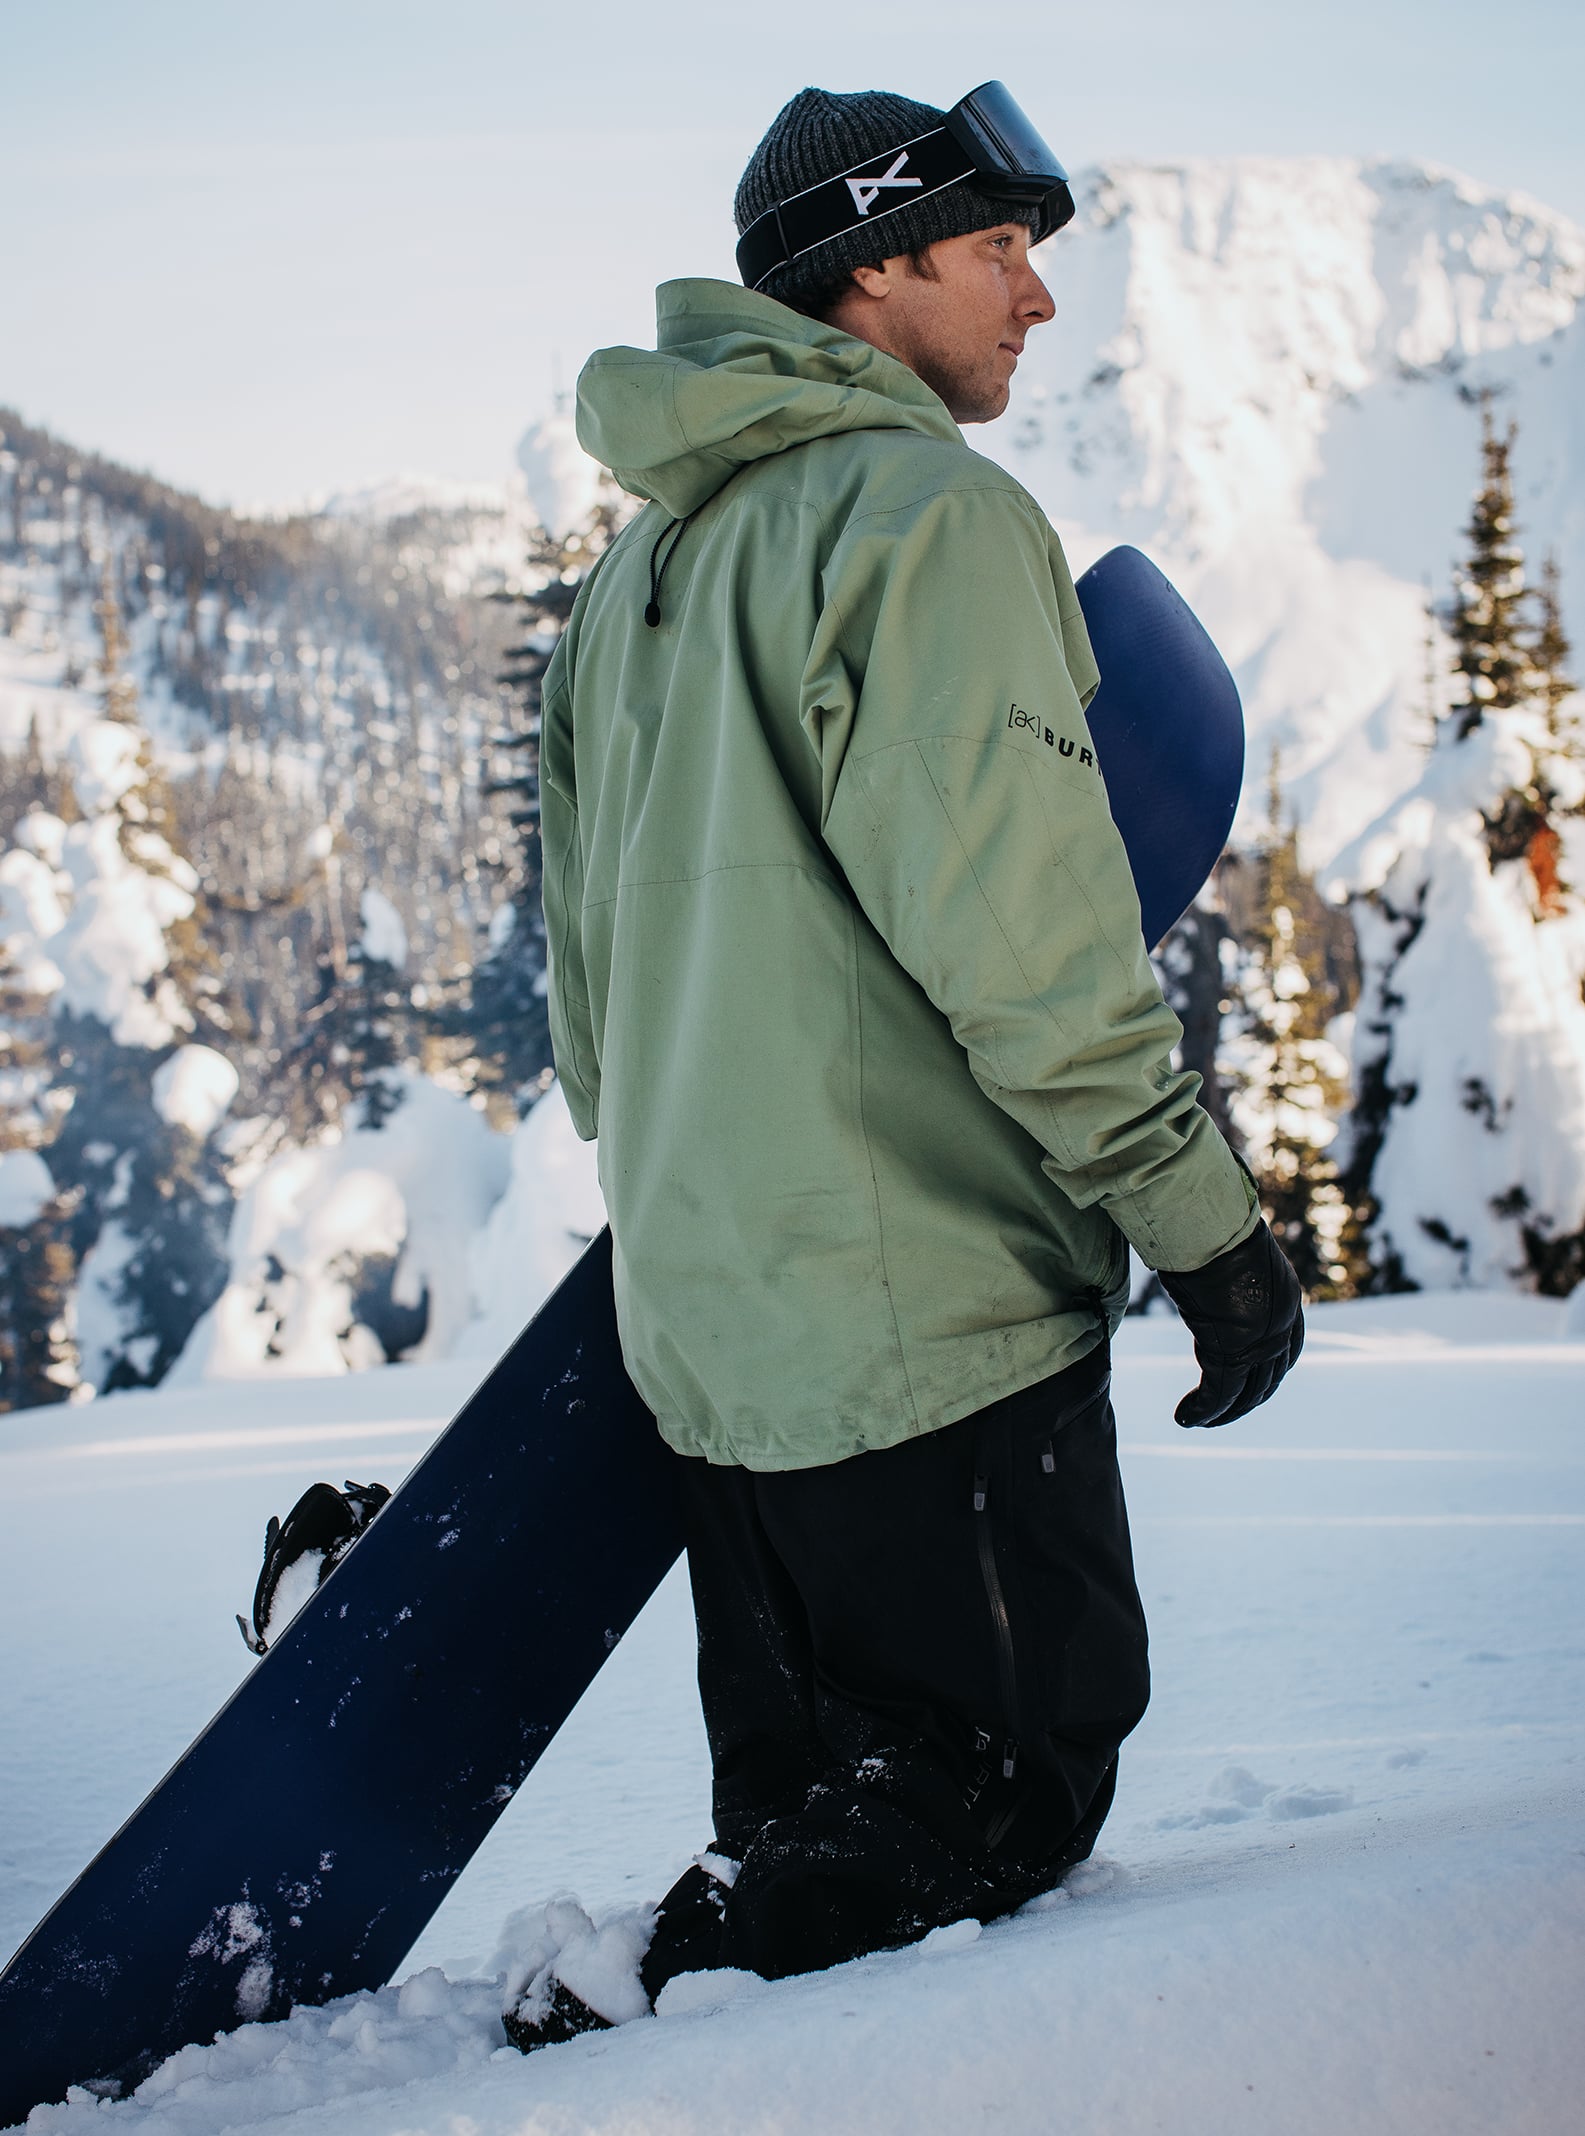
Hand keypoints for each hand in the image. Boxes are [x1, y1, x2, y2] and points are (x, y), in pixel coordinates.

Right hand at [1157, 1221, 1304, 1427]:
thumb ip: (1229, 1277)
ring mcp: (1260, 1342)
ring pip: (1245, 1393)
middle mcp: (1282, 1325)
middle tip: (1221, 1413)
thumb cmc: (1212, 1229)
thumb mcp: (1232, 1257)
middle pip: (1268, 1379)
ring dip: (1222, 1413)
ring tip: (1198, 1420)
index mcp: (1288, 1300)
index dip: (1269, 1374)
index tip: (1251, 1386)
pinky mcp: (1232, 1352)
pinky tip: (1186, 1417)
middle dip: (1246, 1401)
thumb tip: (1206, 1265)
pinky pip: (1219, 1394)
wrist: (1211, 1227)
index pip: (1288, 1351)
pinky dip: (1202, 1410)